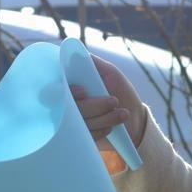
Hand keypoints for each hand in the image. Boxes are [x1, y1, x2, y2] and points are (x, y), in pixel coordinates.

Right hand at [70, 54, 147, 172]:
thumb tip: (73, 52)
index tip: (83, 91)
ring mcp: (76, 125)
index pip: (57, 91)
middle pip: (71, 110)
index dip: (68, 92)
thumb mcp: (109, 72)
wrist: (134, 117)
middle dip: (95, 106)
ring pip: (81, 124)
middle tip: (114, 101)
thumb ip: (91, 63)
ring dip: (104, 118)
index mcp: (72, 89)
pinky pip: (87, 137)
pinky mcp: (84, 139)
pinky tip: (112, 127)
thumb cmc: (120, 91)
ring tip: (122, 113)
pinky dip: (102, 131)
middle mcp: (70, 107)